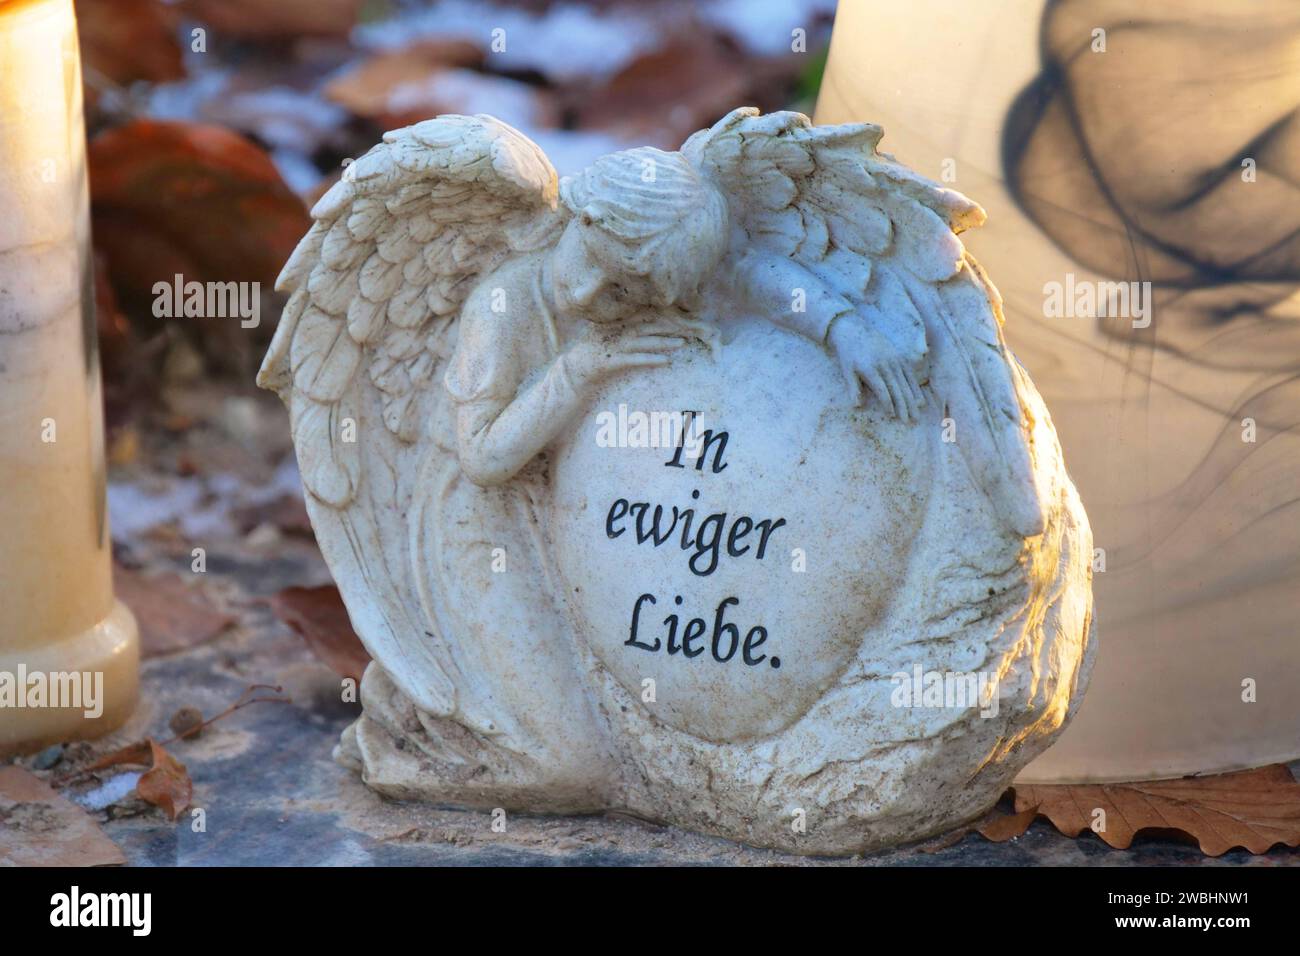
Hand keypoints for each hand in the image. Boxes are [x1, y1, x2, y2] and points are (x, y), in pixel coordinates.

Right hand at [564, 316, 699, 387]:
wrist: (571, 372)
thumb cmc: (590, 355)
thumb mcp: (604, 336)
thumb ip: (621, 328)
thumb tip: (642, 326)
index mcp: (614, 322)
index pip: (642, 315)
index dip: (662, 315)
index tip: (680, 316)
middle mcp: (614, 331)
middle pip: (646, 326)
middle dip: (668, 327)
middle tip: (688, 328)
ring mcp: (611, 346)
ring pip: (643, 342)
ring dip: (663, 342)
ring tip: (682, 344)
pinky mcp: (610, 362)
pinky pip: (634, 360)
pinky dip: (650, 359)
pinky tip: (665, 361)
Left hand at [828, 316, 925, 421]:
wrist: (854, 330)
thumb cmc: (848, 354)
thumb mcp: (847, 371)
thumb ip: (853, 388)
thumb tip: (856, 406)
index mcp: (870, 369)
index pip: (882, 390)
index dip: (888, 404)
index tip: (893, 416)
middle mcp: (885, 364)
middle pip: (897, 388)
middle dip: (904, 406)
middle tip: (909, 421)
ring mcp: (894, 360)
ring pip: (905, 383)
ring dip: (912, 400)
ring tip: (917, 414)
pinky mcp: (899, 357)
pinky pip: (909, 374)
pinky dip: (915, 388)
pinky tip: (919, 399)